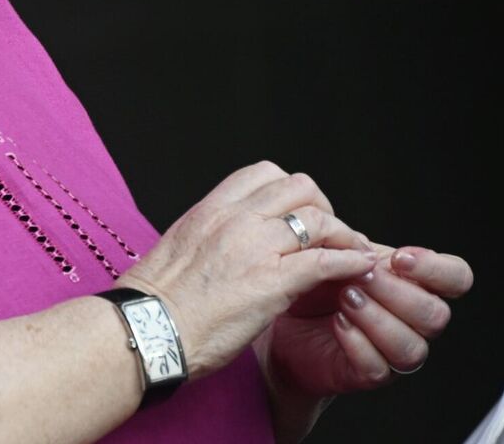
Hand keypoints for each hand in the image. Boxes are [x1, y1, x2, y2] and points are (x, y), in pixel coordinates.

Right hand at [114, 162, 379, 378]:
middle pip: (299, 187)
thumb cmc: (156, 303)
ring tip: (351, 252)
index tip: (299, 212)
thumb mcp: (179, 249)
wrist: (145, 331)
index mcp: (211, 209)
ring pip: (318, 219)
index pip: (264, 173)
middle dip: (321, 207)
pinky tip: (358, 270)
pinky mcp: (270, 282)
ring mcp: (254, 248)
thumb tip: (226, 243)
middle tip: (328, 233)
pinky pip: (325, 261)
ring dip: (342, 234)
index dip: (291, 191)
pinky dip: (349, 262)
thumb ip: (209, 236)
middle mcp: (235, 218)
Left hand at [262, 245, 473, 397]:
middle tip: (360, 275)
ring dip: (377, 318)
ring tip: (345, 298)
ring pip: (412, 347)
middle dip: (396, 292)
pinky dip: (357, 342)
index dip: (436, 269)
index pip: (456, 278)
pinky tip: (337, 323)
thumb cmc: (318, 282)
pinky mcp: (370, 373)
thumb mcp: (338, 253)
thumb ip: (356, 246)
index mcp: (418, 284)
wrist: (286, 317)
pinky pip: (378, 367)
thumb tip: (362, 247)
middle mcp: (416, 320)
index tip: (399, 258)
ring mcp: (396, 350)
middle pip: (436, 315)